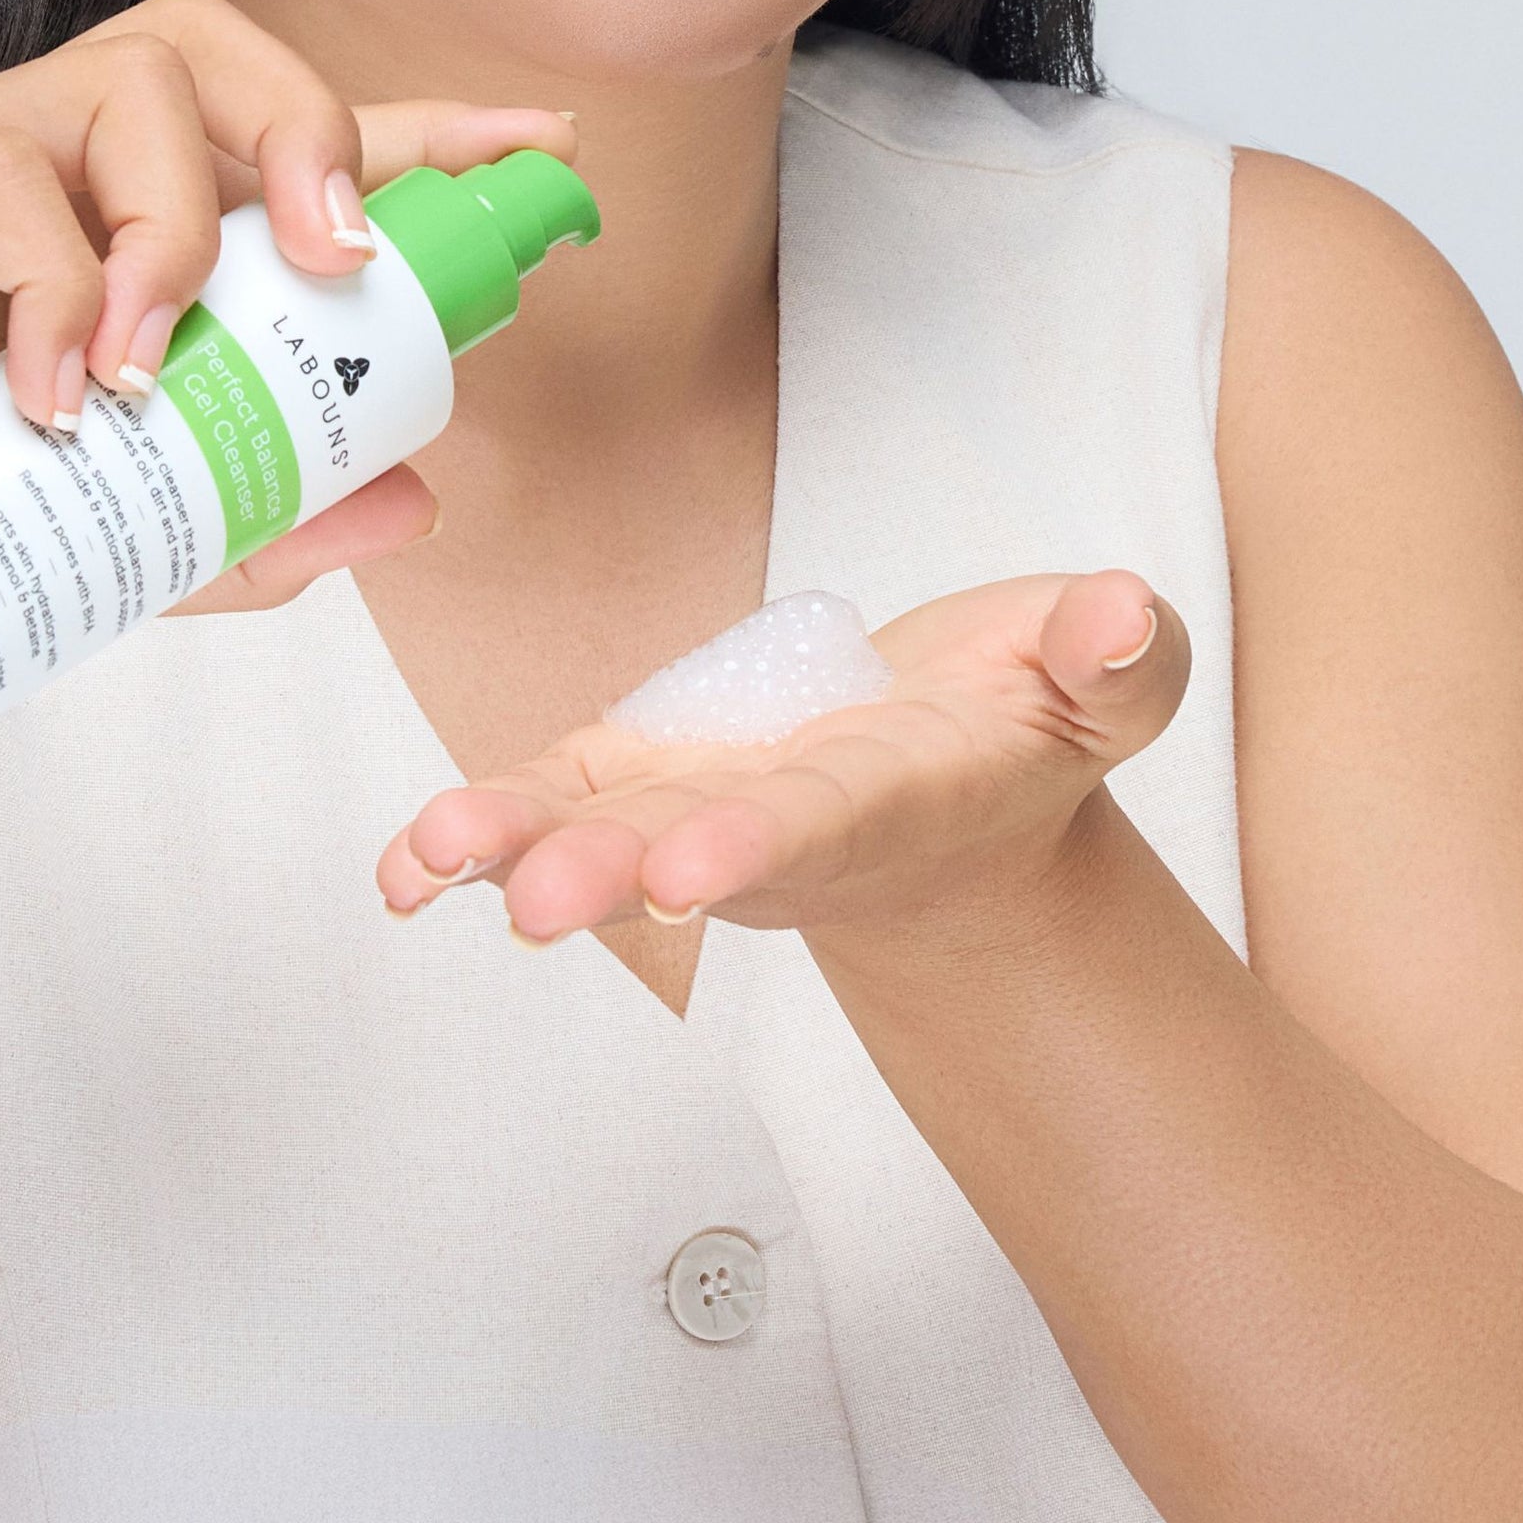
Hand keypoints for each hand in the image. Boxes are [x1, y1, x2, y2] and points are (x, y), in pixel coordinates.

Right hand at [0, 0, 568, 608]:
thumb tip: (418, 494)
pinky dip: (50, 279)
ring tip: (151, 374)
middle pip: (203, 47)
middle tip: (342, 263)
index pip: (278, 130)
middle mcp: (27, 159)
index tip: (536, 151)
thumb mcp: (114, 543)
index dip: (413, 128)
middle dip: (312, 131)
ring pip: (107, 86)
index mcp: (104, 218)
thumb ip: (251, 516)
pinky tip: (55, 395)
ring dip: (172, 228)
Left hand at [376, 572, 1188, 952]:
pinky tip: (402, 867)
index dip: (759, 842)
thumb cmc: (1030, 723)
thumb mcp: (1109, 684)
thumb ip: (1118, 658)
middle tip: (536, 903)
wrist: (963, 792)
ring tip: (434, 860)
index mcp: (903, 792)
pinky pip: (558, 801)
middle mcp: (789, 821)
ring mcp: (707, 806)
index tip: (690, 868)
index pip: (827, 819)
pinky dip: (479, 836)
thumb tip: (1120, 619)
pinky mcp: (647, 774)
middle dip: (612, 872)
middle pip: (691, 848)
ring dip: (519, 848)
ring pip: (605, 830)